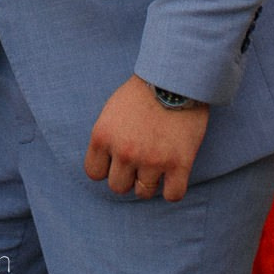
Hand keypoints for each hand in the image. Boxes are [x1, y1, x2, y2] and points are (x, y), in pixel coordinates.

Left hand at [85, 75, 207, 201]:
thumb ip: (107, 137)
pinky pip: (172, 195)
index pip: (94, 173)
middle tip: (140, 163)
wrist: (176, 78)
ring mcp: (152, 160)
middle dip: (128, 177)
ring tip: (158, 166)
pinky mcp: (179, 164)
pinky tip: (173, 176)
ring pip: (144, 193)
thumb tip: (107, 163)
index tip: (118, 161)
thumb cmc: (143, 92)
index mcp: (103, 136)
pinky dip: (172, 190)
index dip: (106, 168)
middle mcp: (124, 152)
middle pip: (118, 187)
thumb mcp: (111, 110)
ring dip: (150, 183)